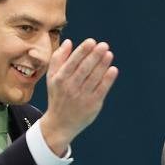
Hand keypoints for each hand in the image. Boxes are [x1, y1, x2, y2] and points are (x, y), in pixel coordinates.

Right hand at [39, 38, 117, 155]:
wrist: (60, 123)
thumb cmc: (57, 95)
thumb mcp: (52, 78)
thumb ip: (58, 59)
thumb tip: (68, 42)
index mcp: (60, 79)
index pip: (72, 62)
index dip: (83, 51)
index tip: (92, 41)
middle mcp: (70, 87)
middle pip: (84, 69)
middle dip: (94, 56)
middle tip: (104, 45)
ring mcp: (82, 96)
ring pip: (94, 78)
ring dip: (102, 65)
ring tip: (109, 54)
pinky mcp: (93, 104)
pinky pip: (101, 90)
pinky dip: (107, 80)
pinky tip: (113, 70)